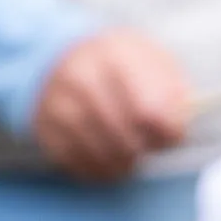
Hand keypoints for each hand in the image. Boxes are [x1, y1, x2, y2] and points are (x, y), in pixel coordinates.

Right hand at [33, 29, 192, 179]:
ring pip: (100, 149)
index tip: (173, 135)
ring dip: (124, 161)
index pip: (147, 106)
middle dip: (144, 145)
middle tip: (153, 146)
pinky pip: (77, 161)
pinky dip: (100, 169)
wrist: (69, 58)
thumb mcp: (154, 62)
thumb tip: (175, 125)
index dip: (166, 129)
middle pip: (122, 130)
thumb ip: (173, 91)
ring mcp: (57, 100)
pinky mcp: (44, 126)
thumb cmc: (124, 66)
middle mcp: (80, 72)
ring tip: (134, 156)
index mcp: (116, 52)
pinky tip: (112, 161)